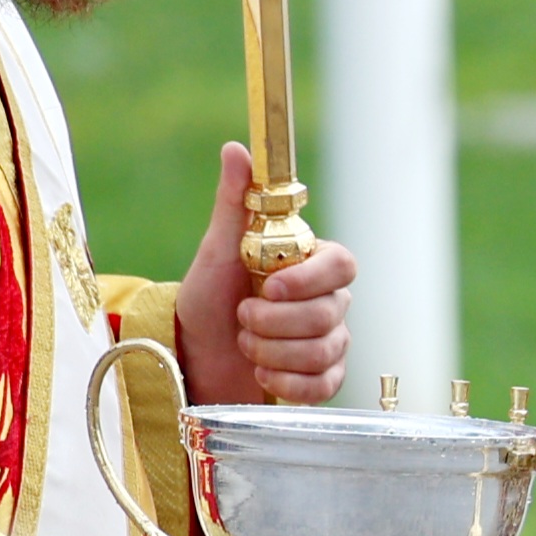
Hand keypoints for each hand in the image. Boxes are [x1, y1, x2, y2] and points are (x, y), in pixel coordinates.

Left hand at [175, 141, 353, 405]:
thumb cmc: (208, 299)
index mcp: (311, 265)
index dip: (309, 279)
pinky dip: (287, 382)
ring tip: (244, 343)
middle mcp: (328, 302)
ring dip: (272, 350)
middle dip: (274, 322)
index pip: (341, 265)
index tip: (268, 287)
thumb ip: (233, 204)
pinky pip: (323, 385)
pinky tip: (261, 372)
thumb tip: (237, 149)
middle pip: (329, 313)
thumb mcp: (217, 250)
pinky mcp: (322, 379)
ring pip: (323, 351)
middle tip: (241, 318)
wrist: (194, 355)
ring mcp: (329, 341)